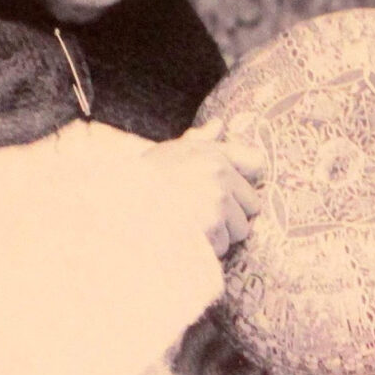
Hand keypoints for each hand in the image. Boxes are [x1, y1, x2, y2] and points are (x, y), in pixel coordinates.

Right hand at [142, 118, 264, 257]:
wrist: (118, 214)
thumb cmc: (142, 184)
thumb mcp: (169, 154)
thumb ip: (198, 141)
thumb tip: (219, 124)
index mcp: (209, 152)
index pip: (256, 162)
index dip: (243, 181)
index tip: (227, 191)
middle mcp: (217, 172)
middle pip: (252, 204)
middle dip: (232, 214)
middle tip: (198, 213)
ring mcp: (216, 200)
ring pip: (240, 229)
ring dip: (219, 234)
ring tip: (189, 226)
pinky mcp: (211, 227)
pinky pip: (222, 247)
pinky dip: (206, 250)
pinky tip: (184, 240)